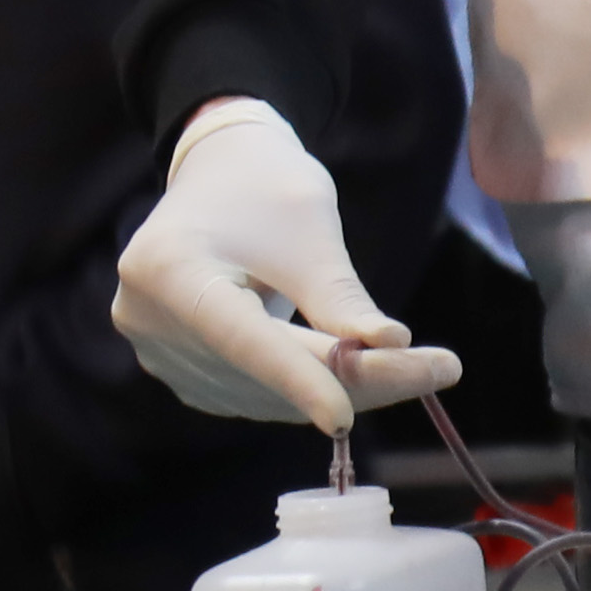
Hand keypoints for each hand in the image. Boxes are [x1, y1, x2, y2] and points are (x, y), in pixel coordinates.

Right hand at [110, 99, 460, 433]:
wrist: (218, 171)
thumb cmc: (265, 184)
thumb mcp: (309, 227)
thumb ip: (339, 295)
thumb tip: (391, 349)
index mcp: (170, 268)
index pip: (242, 340)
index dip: (296, 380)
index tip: (345, 419)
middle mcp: (149, 319)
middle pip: (262, 374)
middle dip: (354, 379)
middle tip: (441, 370)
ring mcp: (158, 350)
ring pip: (265, 393)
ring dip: (343, 389)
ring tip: (420, 368)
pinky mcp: (179, 369)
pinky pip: (254, 392)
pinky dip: (310, 387)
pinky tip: (366, 374)